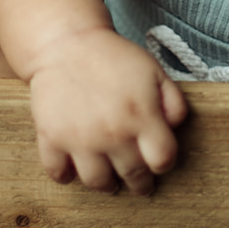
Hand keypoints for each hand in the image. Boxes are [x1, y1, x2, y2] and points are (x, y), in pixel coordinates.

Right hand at [29, 28, 188, 196]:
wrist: (67, 43)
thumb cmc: (114, 57)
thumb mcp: (154, 71)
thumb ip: (173, 101)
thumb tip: (176, 128)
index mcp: (141, 116)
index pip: (162, 160)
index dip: (164, 163)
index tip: (158, 161)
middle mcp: (111, 133)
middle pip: (132, 176)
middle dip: (140, 183)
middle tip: (139, 183)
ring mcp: (79, 138)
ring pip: (97, 182)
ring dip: (106, 184)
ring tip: (109, 180)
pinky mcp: (51, 138)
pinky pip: (59, 173)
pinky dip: (66, 175)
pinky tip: (74, 168)